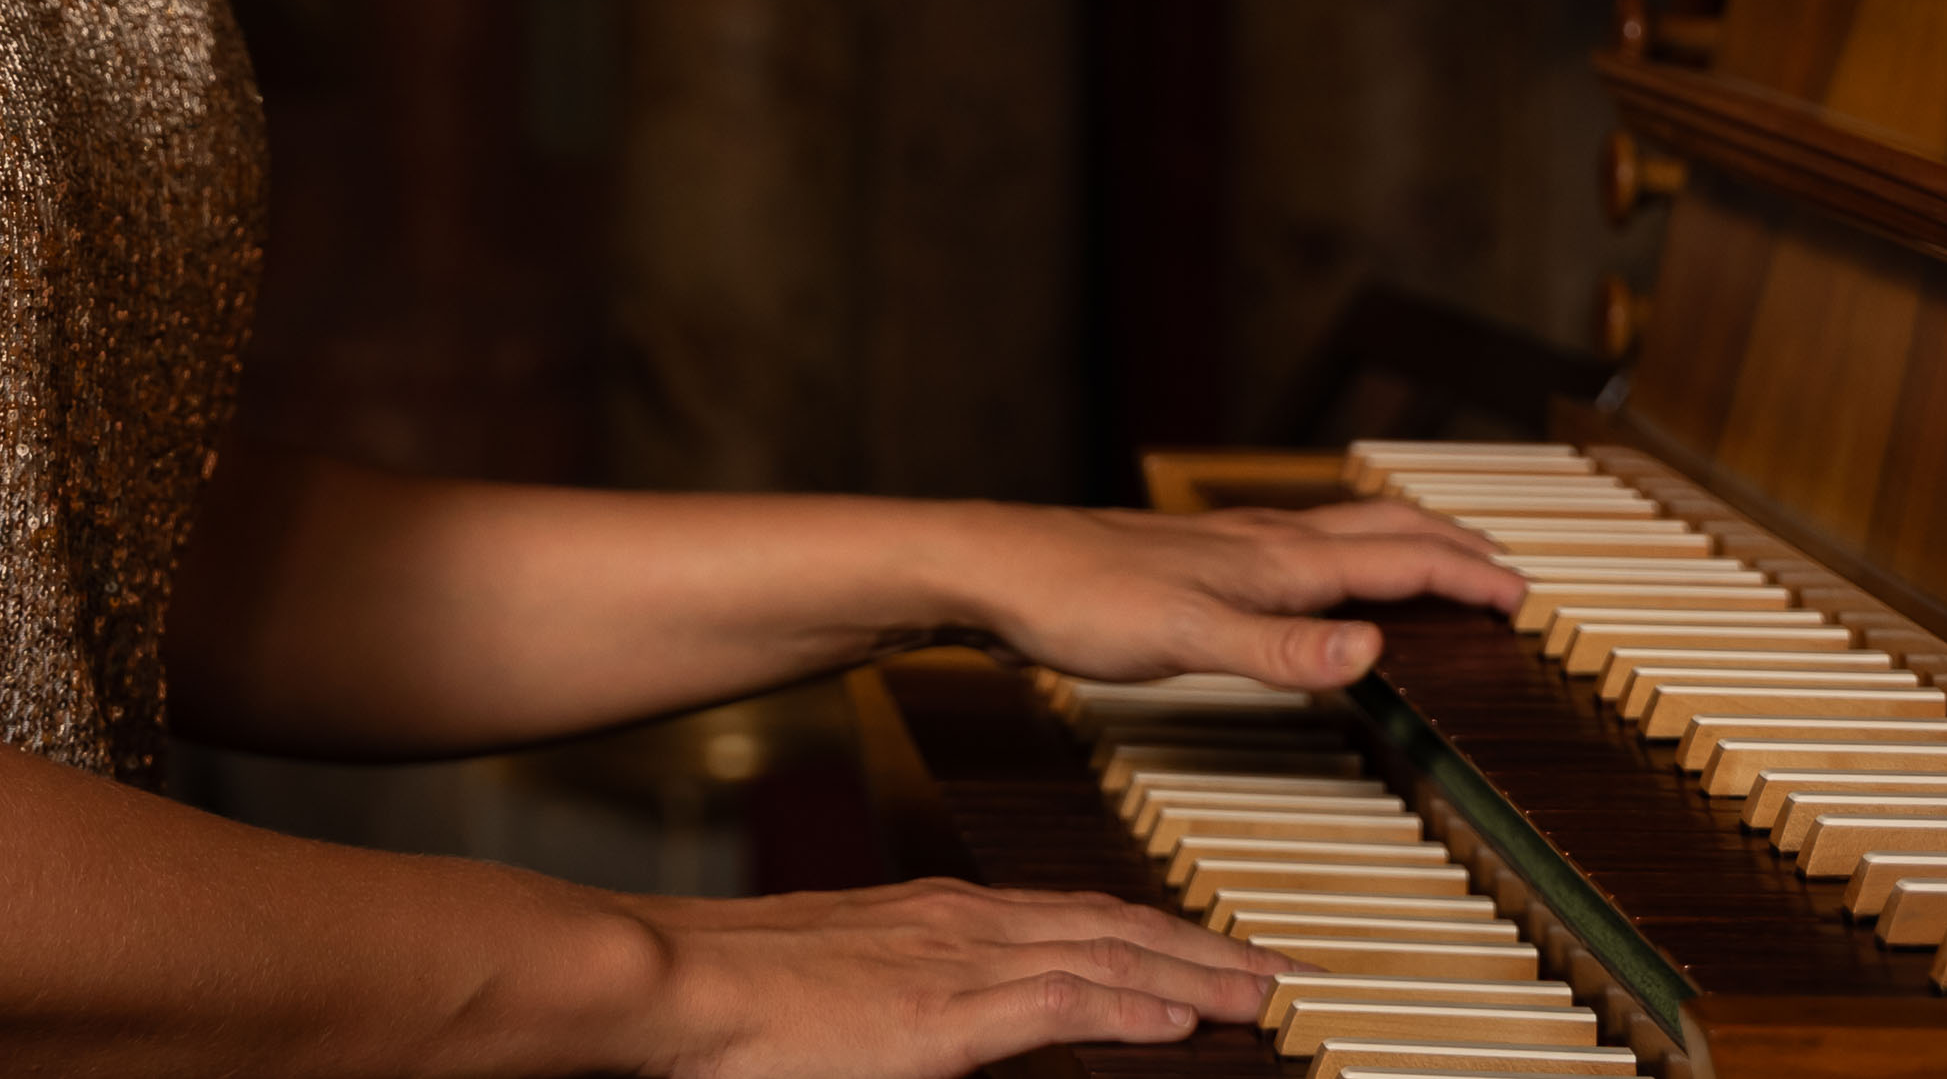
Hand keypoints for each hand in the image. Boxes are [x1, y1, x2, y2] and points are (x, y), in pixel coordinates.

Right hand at [623, 879, 1283, 1078]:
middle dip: (1199, 949)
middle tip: (1273, 969)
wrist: (673, 978)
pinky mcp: (942, 1013)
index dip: (1150, 936)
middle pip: (1111, 928)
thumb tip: (934, 1027)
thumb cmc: (734, 998)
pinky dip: (1129, 1006)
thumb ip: (909, 1001)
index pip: (1073, 919)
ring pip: (1106, 957)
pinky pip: (1059, 1003)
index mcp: (939, 919)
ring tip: (1262, 993)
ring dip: (1194, 974)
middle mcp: (961, 925)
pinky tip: (1181, 1019)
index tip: (1207, 955)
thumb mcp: (843, 987)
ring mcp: (954, 963)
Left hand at [927, 498, 1523, 692]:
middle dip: (1450, 545)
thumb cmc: (1079, 600)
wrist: (994, 567)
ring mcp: (1225, 545)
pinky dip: (1342, 557)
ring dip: (1401, 542)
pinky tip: (1315, 577)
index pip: (1398, 558)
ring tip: (1435, 560)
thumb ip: (1280, 651)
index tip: (1526, 594)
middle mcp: (1261, 541)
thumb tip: (1376, 650)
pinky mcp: (1193, 559)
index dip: (1467, 575)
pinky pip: (1297, 548)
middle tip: (1504, 569)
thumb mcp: (1185, 639)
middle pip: (1380, 529)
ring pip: (1339, 532)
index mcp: (1275, 561)